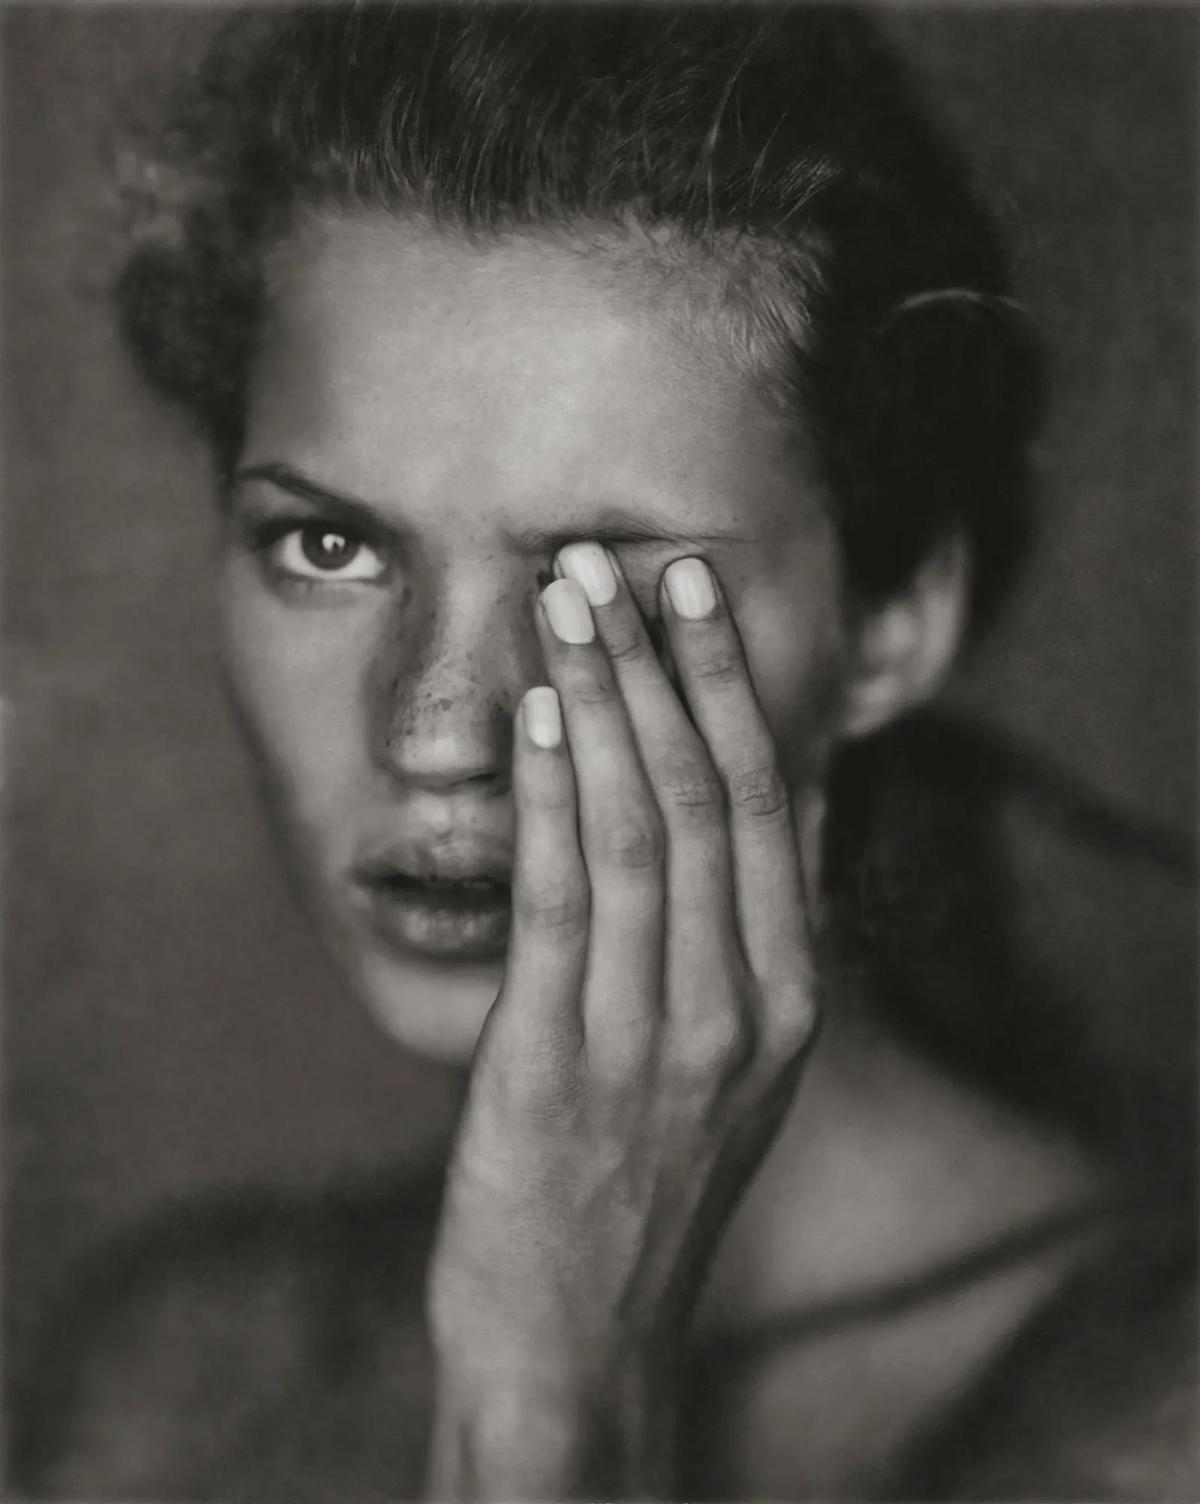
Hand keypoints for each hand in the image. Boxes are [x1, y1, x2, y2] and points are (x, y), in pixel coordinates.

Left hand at [426, 546, 822, 1495]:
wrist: (576, 1330)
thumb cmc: (640, 1176)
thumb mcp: (724, 1061)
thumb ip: (739, 941)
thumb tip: (747, 814)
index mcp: (788, 996)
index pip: (769, 805)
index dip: (732, 687)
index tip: (694, 593)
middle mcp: (741, 1005)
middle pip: (708, 793)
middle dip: (661, 666)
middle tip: (615, 562)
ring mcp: (656, 1036)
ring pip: (639, 827)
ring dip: (601, 702)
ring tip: (565, 603)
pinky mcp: (559, 1061)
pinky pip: (563, 902)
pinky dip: (551, 796)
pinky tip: (536, 718)